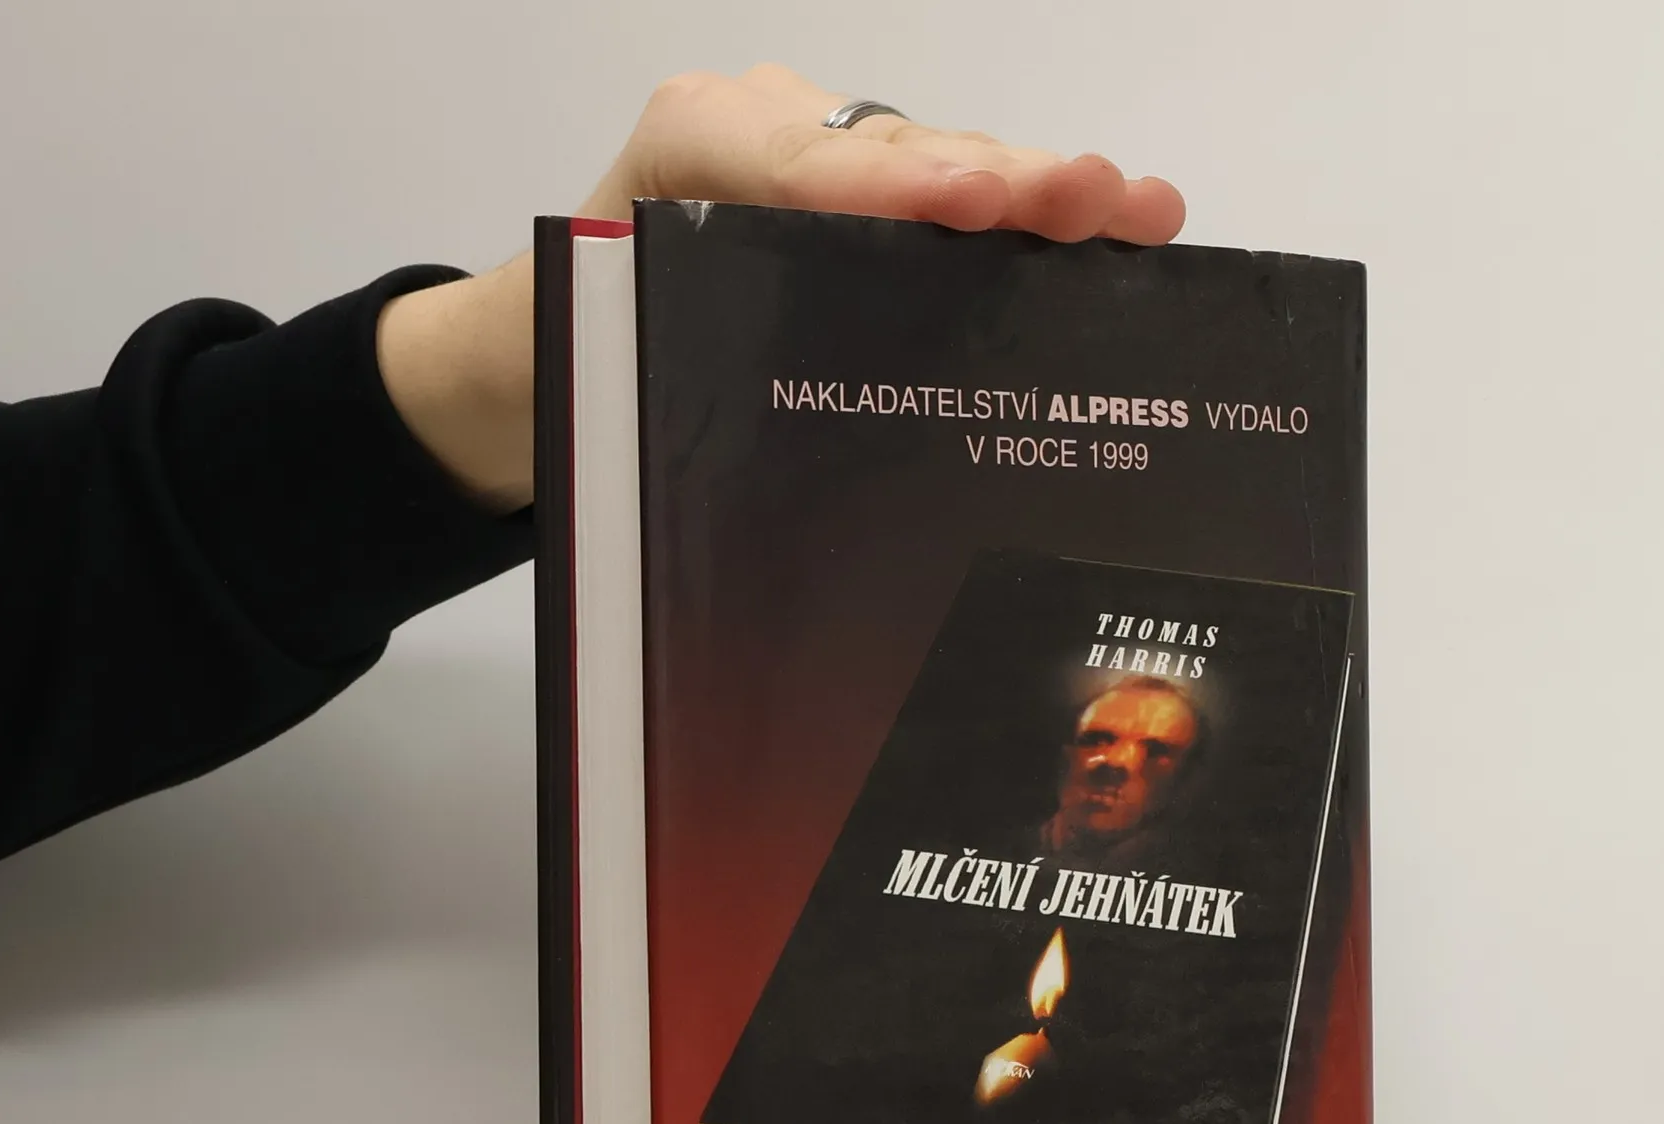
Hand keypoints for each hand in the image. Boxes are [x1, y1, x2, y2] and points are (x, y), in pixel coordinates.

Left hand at [377, 65, 1185, 512]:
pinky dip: (1023, 223)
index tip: (974, 201)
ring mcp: (815, 154)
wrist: (525, 349)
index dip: (896, 186)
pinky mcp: (849, 196)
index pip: (801, 167)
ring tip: (1138, 213)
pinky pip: (941, 202)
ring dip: (1042, 195)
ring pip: (937, 166)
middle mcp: (760, 131)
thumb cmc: (560, 362)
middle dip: (1008, 179)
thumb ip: (682, 367)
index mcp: (682, 157)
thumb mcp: (598, 365)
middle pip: (899, 154)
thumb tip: (809, 453)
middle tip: (1105, 201)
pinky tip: (1108, 230)